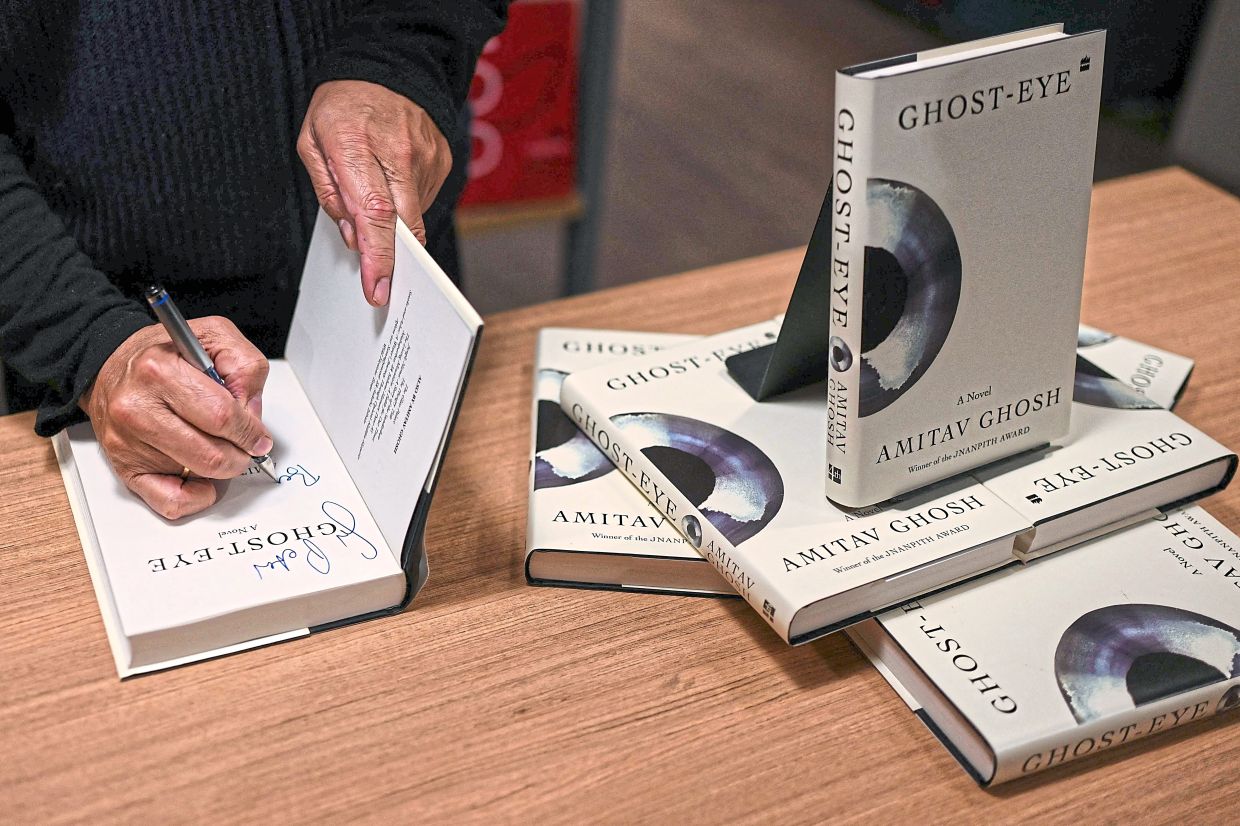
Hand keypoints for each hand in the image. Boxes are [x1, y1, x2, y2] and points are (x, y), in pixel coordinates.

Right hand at [80, 317, 271, 519]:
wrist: (109, 364)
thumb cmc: (163, 355)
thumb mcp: (213, 337)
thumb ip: (244, 367)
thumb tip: (252, 413)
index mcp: (160, 371)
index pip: (222, 416)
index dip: (250, 432)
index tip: (259, 437)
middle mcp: (138, 408)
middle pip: (211, 453)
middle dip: (241, 454)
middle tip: (246, 447)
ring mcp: (129, 441)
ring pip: (197, 475)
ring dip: (222, 469)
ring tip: (223, 450)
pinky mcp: (125, 467)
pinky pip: (170, 501)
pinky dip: (195, 498)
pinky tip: (202, 480)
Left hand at [297, 79, 452, 306]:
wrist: (388, 67)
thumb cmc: (343, 106)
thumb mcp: (313, 142)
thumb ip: (330, 192)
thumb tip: (354, 236)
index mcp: (356, 142)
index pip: (373, 212)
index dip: (377, 255)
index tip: (378, 288)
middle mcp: (398, 151)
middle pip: (403, 223)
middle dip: (393, 260)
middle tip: (382, 285)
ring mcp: (427, 156)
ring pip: (412, 215)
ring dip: (393, 223)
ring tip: (375, 191)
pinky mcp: (443, 159)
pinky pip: (423, 200)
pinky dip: (405, 204)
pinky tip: (393, 182)